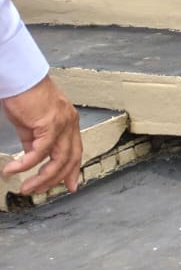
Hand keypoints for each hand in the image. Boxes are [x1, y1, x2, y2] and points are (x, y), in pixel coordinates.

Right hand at [2, 75, 81, 196]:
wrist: (20, 78)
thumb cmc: (24, 96)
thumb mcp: (31, 123)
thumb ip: (34, 141)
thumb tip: (32, 158)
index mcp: (69, 123)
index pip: (76, 151)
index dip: (73, 170)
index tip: (71, 185)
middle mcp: (70, 124)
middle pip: (70, 159)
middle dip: (55, 179)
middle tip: (37, 191)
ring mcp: (63, 124)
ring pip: (58, 159)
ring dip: (41, 178)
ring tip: (25, 187)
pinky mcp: (49, 123)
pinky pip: (40, 151)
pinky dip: (26, 164)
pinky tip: (14, 170)